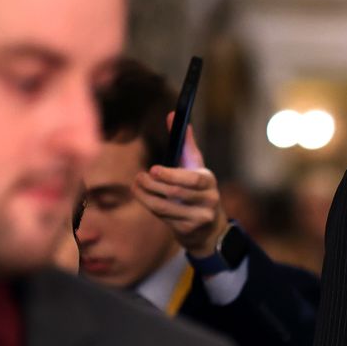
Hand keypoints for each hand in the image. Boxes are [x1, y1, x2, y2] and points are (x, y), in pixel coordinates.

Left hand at [135, 119, 227, 255]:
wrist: (208, 228)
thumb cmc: (197, 189)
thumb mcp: (195, 166)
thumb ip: (184, 142)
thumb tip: (172, 114)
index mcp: (209, 180)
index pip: (193, 178)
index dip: (172, 174)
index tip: (153, 169)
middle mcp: (208, 199)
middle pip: (175, 193)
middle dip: (153, 185)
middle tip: (139, 177)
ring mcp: (199, 217)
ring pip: (165, 207)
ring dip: (146, 196)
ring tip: (137, 186)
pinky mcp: (188, 230)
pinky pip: (163, 218)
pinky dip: (151, 207)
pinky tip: (144, 198)